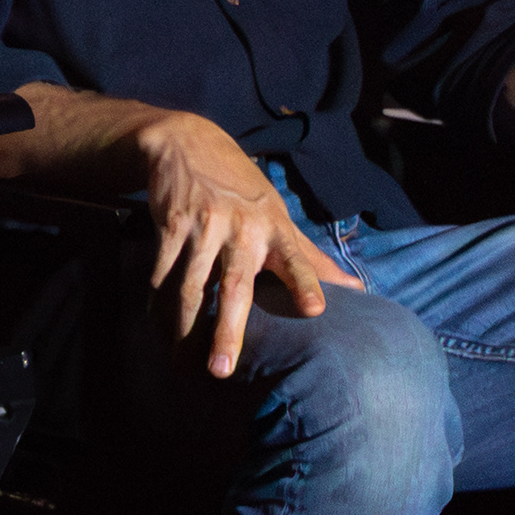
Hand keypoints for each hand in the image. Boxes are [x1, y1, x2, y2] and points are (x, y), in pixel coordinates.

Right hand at [134, 110, 360, 377]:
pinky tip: (158, 325)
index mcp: (275, 228)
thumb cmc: (242, 188)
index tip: (314, 309)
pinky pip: (162, 272)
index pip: (296, 259)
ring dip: (183, 326)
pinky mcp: (170, 223)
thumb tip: (357, 289)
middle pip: (234, 287)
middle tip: (220, 370)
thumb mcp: (278, 215)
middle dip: (227, 330)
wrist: (188, 144)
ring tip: (182, 359)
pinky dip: (157, 302)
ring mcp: (203, 226)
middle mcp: (242, 228)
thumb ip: (310, 257)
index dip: (306, 283)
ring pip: (190, 286)